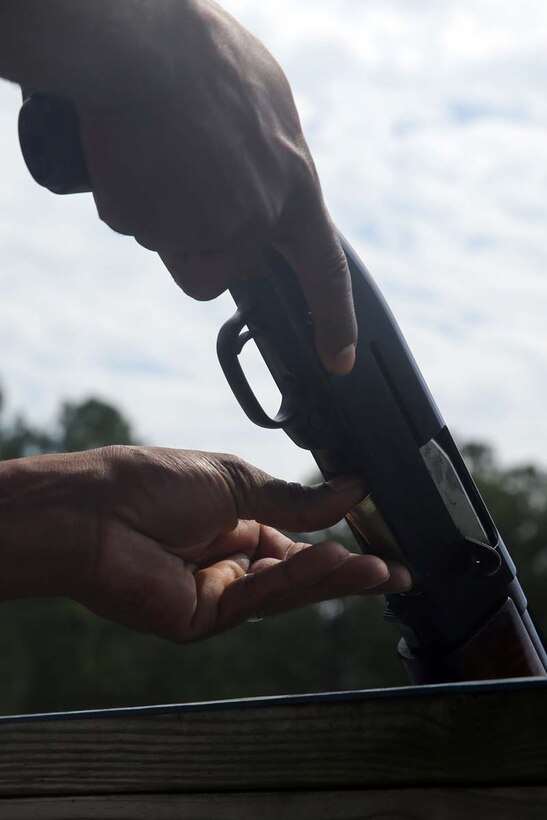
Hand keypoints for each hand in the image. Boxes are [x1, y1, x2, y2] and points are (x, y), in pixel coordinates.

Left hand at [0, 447, 410, 640]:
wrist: (97, 508)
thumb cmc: (153, 483)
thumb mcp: (235, 481)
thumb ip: (294, 497)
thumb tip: (352, 488)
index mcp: (233, 525)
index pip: (296, 542)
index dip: (335, 545)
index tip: (378, 542)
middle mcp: (228, 562)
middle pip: (298, 573)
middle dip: (348, 574)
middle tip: (398, 573)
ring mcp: (217, 593)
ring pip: (286, 592)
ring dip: (332, 579)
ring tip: (377, 569)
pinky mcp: (203, 618)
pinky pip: (259, 599)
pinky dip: (296, 579)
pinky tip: (333, 561)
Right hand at [72, 0, 356, 373]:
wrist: (138, 43)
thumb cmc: (200, 55)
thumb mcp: (265, 98)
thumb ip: (273, 155)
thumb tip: (264, 182)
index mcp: (294, 186)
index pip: (324, 271)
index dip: (334, 320)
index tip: (339, 360)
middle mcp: (258, 218)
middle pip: (223, 261)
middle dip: (198, 233)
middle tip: (182, 167)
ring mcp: (208, 229)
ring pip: (174, 244)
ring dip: (160, 211)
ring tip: (153, 150)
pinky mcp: (159, 232)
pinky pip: (136, 226)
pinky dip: (128, 199)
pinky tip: (130, 156)